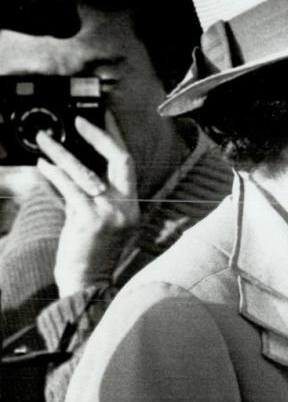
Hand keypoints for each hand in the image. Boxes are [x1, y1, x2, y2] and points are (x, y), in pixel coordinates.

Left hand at [34, 113, 138, 296]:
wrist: (87, 284)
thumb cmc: (89, 256)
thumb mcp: (98, 223)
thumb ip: (90, 197)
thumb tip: (68, 170)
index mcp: (132, 207)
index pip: (127, 165)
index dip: (116, 138)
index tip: (103, 116)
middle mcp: (126, 207)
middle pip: (120, 161)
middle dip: (99, 136)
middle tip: (78, 120)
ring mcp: (110, 213)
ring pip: (87, 172)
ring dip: (63, 152)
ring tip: (44, 139)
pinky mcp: (90, 220)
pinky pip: (70, 188)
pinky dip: (55, 174)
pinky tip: (42, 165)